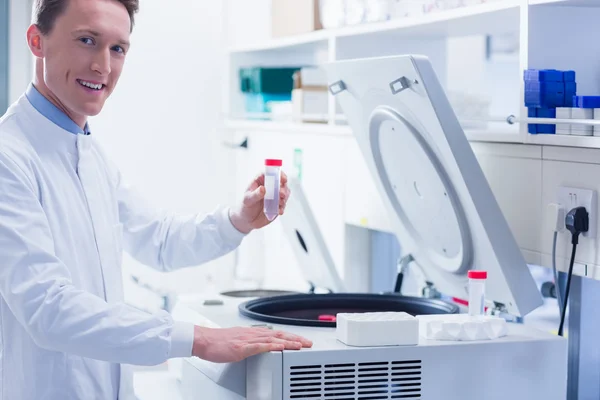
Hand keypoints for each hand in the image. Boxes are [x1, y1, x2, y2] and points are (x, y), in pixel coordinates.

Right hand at [192, 326, 312, 362]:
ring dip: (288, 342)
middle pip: (279, 335)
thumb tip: (262, 344)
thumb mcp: (239, 340)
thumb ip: (252, 342)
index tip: (303, 341)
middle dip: (296, 339)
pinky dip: (271, 346)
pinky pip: (259, 346)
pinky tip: (279, 347)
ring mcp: (248, 340)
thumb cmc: (218, 341)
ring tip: (300, 346)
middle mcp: (253, 334)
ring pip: (272, 339)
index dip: (292, 337)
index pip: (277, 333)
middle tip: (309, 343)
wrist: (204, 340)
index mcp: (253, 333)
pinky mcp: (241, 347)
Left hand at [229, 171, 290, 233]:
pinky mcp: (277, 205)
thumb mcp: (247, 200)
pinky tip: (279, 211)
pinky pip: (283, 205)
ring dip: (284, 197)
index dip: (278, 174)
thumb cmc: (245, 207)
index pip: (270, 173)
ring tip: (280, 203)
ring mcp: (274, 196)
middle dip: (283, 187)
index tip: (283, 178)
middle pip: (281, 182)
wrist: (247, 221)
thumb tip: (263, 188)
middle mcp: (269, 187)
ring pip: (285, 193)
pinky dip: (282, 207)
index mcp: (260, 181)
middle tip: (281, 194)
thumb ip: (255, 194)